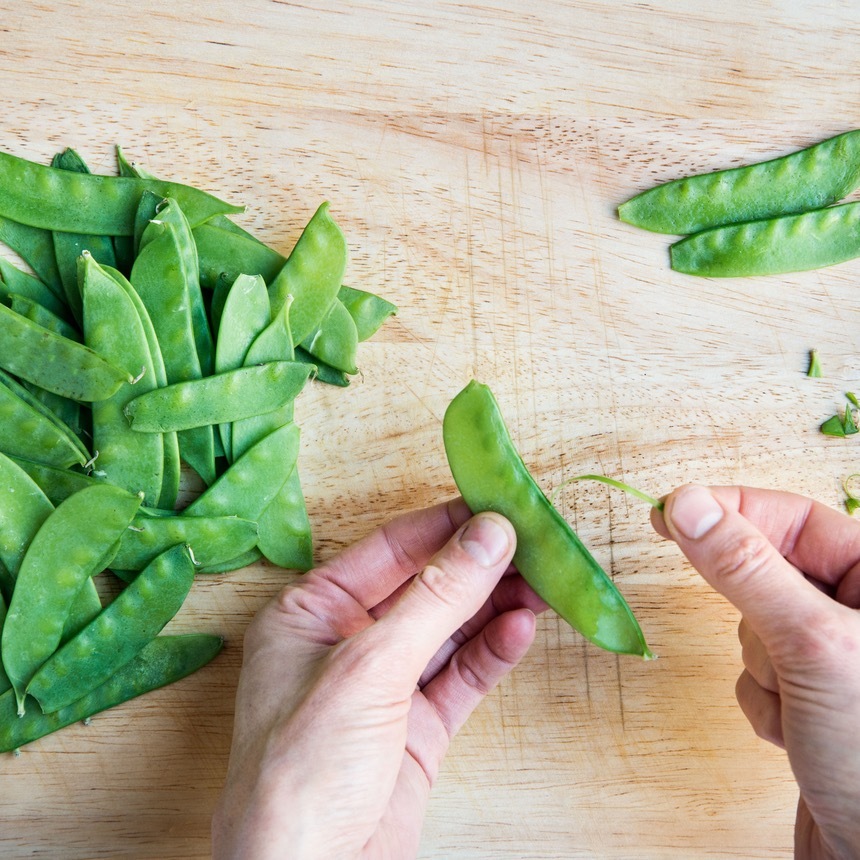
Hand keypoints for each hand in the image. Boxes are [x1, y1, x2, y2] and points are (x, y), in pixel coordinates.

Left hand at [212, 498, 544, 859]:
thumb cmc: (303, 771)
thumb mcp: (369, 667)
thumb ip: (435, 598)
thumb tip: (487, 536)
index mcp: (309, 612)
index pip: (389, 550)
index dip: (445, 526)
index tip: (497, 506)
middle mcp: (345, 642)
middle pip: (425, 588)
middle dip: (479, 567)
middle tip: (534, 543)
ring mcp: (383, 686)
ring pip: (449, 630)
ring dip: (494, 606)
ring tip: (543, 581)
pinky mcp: (415, 727)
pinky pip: (460, 675)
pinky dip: (492, 652)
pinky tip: (520, 628)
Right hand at [652, 485, 859, 859]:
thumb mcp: (810, 643)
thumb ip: (745, 566)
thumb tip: (687, 503)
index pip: (795, 518)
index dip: (731, 509)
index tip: (670, 510)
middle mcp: (859, 613)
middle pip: (770, 573)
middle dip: (756, 614)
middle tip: (768, 637)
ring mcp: (834, 656)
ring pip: (757, 627)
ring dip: (762, 666)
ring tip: (800, 703)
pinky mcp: (813, 696)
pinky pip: (757, 673)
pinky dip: (763, 701)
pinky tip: (795, 731)